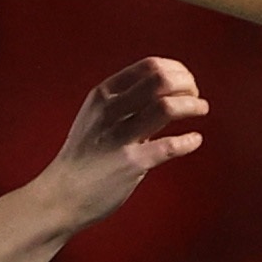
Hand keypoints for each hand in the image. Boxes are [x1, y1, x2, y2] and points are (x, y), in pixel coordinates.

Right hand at [42, 58, 206, 223]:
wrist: (60, 195)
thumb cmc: (84, 156)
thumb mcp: (97, 119)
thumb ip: (128, 105)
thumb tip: (168, 94)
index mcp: (102, 96)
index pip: (148, 66)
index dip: (176, 70)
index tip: (186, 82)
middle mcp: (110, 111)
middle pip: (161, 80)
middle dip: (187, 84)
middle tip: (196, 96)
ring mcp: (120, 137)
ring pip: (167, 107)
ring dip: (193, 106)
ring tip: (201, 110)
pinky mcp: (132, 163)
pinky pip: (170, 146)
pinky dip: (189, 141)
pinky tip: (195, 140)